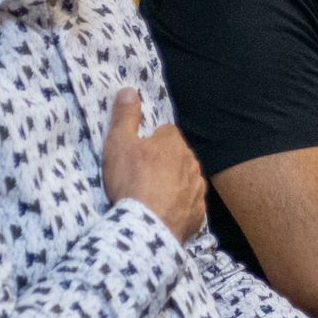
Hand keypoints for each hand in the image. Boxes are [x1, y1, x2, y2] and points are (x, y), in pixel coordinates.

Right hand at [101, 88, 207, 243]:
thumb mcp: (119, 144)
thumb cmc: (131, 181)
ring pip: (186, 180)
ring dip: (173, 184)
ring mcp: (198, 190)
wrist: (145, 227)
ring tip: (152, 197)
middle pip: (178, 156)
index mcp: (174, 143)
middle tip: (142, 177)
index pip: (166, 133)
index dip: (151, 142)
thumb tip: (129, 90)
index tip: (138, 155)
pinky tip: (163, 214)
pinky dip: (179, 207)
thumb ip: (125, 116)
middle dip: (164, 162)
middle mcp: (192, 163)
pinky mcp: (198, 215)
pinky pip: (189, 205)